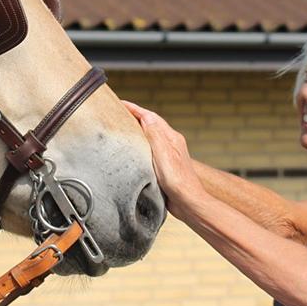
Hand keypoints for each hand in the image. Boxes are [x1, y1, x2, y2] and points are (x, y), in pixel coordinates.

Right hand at [123, 100, 205, 214]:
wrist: (188, 201)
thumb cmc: (177, 180)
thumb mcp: (163, 154)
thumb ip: (155, 135)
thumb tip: (146, 116)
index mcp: (171, 137)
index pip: (151, 117)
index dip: (135, 109)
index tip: (121, 103)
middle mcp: (171, 143)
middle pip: (151, 124)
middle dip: (136, 116)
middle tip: (119, 112)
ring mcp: (169, 154)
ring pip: (151, 135)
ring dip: (138, 129)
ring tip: (123, 127)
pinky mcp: (165, 165)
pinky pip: (150, 148)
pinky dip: (140, 143)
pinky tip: (133, 149)